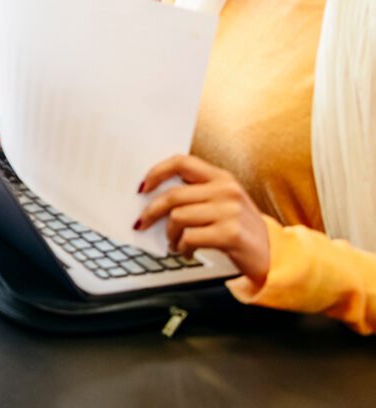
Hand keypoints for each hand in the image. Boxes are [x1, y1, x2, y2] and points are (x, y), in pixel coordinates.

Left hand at [136, 154, 270, 281]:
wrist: (276, 256)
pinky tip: (187, 252)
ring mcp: (230, 211)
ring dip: (170, 234)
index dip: (157, 172)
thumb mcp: (224, 203)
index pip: (181, 162)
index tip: (142, 187)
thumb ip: (197, 194)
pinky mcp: (231, 233)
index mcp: (221, 178)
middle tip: (143, 223)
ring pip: (178, 217)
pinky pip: (190, 237)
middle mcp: (226, 190)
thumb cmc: (242, 229)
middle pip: (174, 194)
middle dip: (152, 212)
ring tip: (174, 243)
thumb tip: (155, 196)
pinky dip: (182, 247)